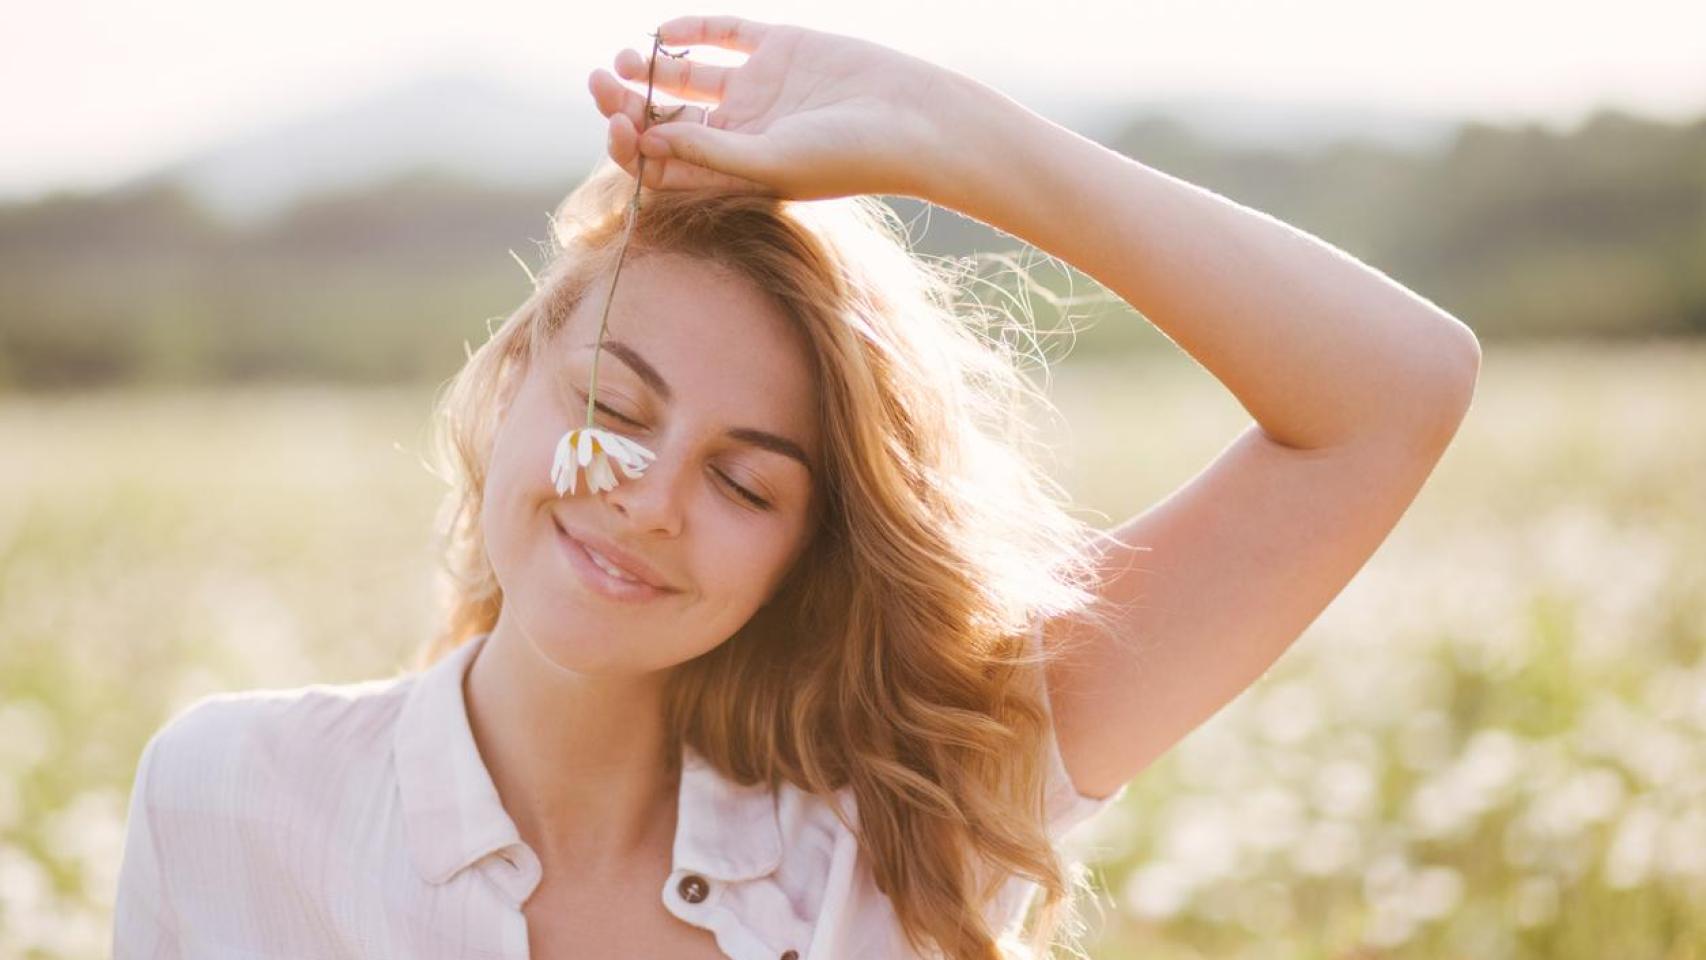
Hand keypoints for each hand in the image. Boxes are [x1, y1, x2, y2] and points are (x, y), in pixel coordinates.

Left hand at [586, 15, 960, 201]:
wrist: (916, 120)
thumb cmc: (850, 158)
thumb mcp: (772, 162)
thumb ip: (708, 153)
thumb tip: (643, 141)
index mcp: (736, 174)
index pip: (668, 163)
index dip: (633, 146)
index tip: (617, 125)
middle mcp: (743, 134)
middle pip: (668, 119)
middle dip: (628, 103)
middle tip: (599, 82)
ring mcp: (761, 90)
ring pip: (688, 78)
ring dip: (651, 69)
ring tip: (624, 60)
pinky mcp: (782, 49)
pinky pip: (726, 37)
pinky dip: (692, 31)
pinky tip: (665, 32)